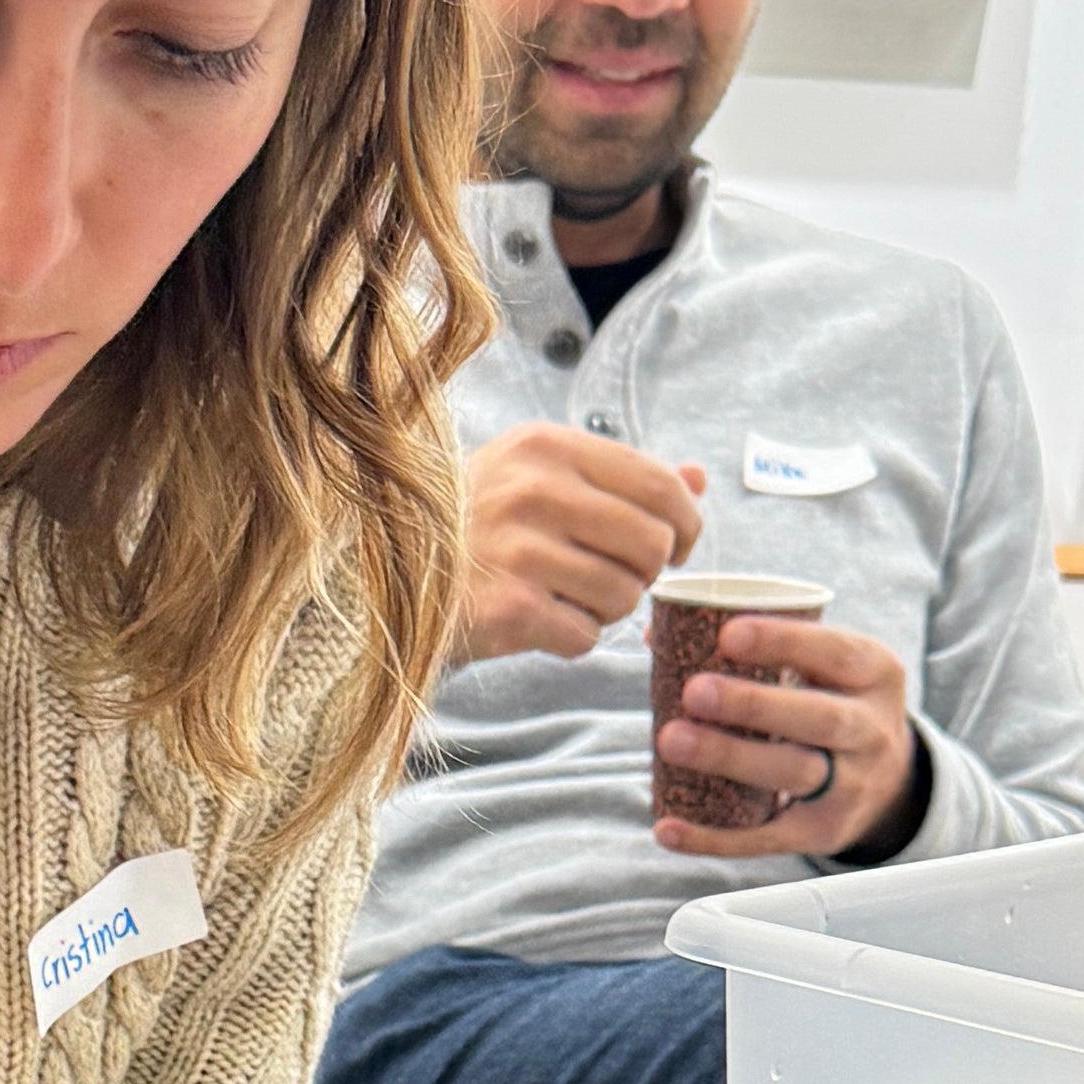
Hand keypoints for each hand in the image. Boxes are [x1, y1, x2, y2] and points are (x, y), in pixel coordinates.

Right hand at [456, 425, 707, 662]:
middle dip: (644, 571)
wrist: (385, 577)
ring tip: (568, 596)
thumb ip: (622, 478)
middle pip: (651, 544)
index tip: (674, 546)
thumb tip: (698, 479)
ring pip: (624, 596)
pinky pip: (586, 635)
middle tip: (611, 575)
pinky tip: (539, 619)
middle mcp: (532, 489)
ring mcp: (517, 548)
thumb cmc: (476, 525)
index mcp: (546, 445)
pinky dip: (572, 637)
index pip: (659, 485)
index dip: (685, 525)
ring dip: (607, 608)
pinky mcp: (508, 607)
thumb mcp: (539, 477)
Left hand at [654, 617, 919, 859]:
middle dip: (754, 704)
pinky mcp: (824, 832)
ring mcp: (853, 786)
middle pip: (819, 718)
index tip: (728, 634)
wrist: (890, 781)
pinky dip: (715, 838)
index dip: (784, 642)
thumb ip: (761, 647)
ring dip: (730, 757)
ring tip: (672, 741)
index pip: (835, 653)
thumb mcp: (825, 666)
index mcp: (874, 674)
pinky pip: (768, 838)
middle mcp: (872, 730)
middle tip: (694, 692)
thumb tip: (658, 635)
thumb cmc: (830, 702)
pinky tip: (668, 828)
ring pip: (794, 773)